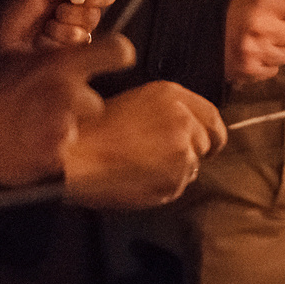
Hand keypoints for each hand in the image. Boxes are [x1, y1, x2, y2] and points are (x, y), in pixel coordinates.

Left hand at [0, 0, 117, 57]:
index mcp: (72, 1)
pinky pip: (80, 46)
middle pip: (96, 14)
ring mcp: (73, 41)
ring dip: (66, 26)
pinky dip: (63, 39)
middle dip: (75, 12)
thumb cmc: (13, 13)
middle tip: (56, 12)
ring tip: (47, 27)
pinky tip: (47, 40)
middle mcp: (76, 20)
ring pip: (89, 31)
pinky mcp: (70, 58)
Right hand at [0, 33, 132, 187]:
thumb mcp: (12, 62)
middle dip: (77, 109)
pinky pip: (61, 155)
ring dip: (60, 132)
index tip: (118, 58)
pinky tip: (24, 149)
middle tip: (48, 111)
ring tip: (28, 132)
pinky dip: (46, 155)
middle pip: (95, 103)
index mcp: (58, 64)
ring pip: (77, 130)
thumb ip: (49, 64)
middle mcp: (69, 94)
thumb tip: (68, 65)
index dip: (118, 55)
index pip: (117, 50)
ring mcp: (65, 128)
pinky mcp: (56, 158)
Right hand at [58, 80, 227, 209]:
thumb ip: (167, 111)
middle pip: (205, 143)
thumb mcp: (134, 102)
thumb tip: (188, 128)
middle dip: (188, 152)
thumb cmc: (90, 129)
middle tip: (157, 157)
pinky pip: (176, 188)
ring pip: (191, 168)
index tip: (207, 142)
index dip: (211, 132)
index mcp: (171, 94)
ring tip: (139, 166)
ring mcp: (180, 150)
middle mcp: (182, 119)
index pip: (212, 116)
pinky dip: (162, 188)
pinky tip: (135, 178)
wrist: (72, 156)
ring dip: (173, 172)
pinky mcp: (173, 179)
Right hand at [224, 0, 284, 85]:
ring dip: (281, 50)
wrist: (203, 32)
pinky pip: (275, 70)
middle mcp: (262, 28)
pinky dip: (268, 63)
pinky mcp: (250, 70)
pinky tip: (254, 54)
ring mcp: (256, 52)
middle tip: (278, 29)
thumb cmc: (238, 12)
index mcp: (265, 5)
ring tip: (262, 42)